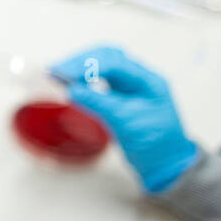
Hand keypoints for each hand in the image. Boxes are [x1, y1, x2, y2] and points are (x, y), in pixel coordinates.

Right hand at [51, 46, 198, 192]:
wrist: (164, 163)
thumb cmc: (154, 144)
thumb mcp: (126, 123)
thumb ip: (99, 103)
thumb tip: (71, 90)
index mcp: (147, 81)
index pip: (114, 63)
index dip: (86, 65)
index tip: (63, 74)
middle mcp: (139, 78)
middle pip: (107, 56)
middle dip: (80, 61)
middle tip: (56, 70)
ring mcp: (130, 85)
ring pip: (102, 64)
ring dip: (80, 66)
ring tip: (57, 73)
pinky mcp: (120, 95)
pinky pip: (99, 78)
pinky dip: (83, 77)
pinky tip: (69, 81)